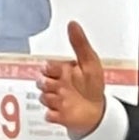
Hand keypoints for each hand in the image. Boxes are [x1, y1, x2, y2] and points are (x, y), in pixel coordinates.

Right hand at [36, 22, 107, 138]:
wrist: (98, 109)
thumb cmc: (92, 85)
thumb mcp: (90, 62)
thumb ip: (80, 43)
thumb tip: (72, 24)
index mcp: (61, 71)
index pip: (46, 67)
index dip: (51, 69)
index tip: (61, 72)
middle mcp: (55, 85)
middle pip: (40, 82)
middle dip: (49, 85)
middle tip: (61, 87)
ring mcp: (54, 101)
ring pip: (44, 98)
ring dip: (55, 99)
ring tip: (67, 99)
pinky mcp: (56, 116)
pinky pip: (49, 115)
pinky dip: (56, 114)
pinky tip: (65, 111)